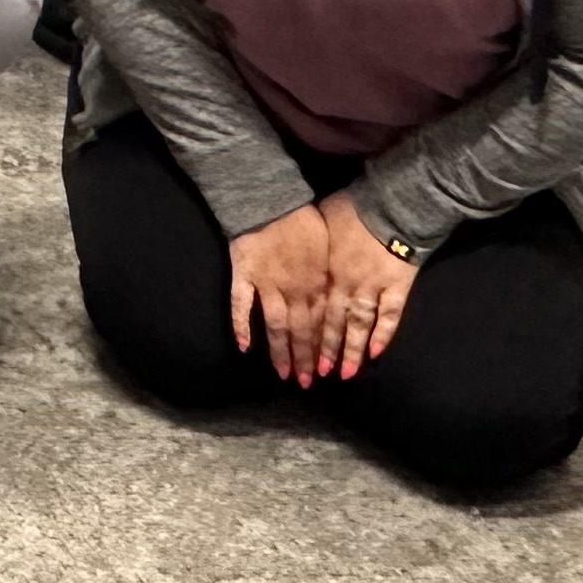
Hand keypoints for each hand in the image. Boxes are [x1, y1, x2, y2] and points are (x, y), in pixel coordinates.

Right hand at [225, 201, 337, 385]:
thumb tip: (342, 294)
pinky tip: (244, 347)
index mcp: (318, 284)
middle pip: (301, 332)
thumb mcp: (329, 247)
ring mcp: (267, 285)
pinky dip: (241, 326)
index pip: (322, 325)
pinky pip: (241, 306)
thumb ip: (331, 275)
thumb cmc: (303, 219)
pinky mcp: (244, 276)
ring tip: (282, 374)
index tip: (327, 370)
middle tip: (305, 383)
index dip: (324, 349)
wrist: (269, 200)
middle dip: (304, 359)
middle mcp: (295, 291)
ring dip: (280, 352)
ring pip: (275, 326)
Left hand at [309, 191, 420, 380]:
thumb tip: (298, 249)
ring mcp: (373, 288)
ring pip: (358, 326)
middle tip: (315, 374)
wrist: (391, 205)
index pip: (311, 308)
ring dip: (351, 351)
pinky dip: (383, 335)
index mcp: (324, 270)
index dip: (303, 331)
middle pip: (332, 323)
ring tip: (344, 374)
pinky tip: (375, 354)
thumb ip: (312, 244)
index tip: (294, 352)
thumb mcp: (320, 220)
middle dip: (323, 350)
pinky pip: (390, 317)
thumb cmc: (352, 208)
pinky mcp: (398, 288)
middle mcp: (345, 284)